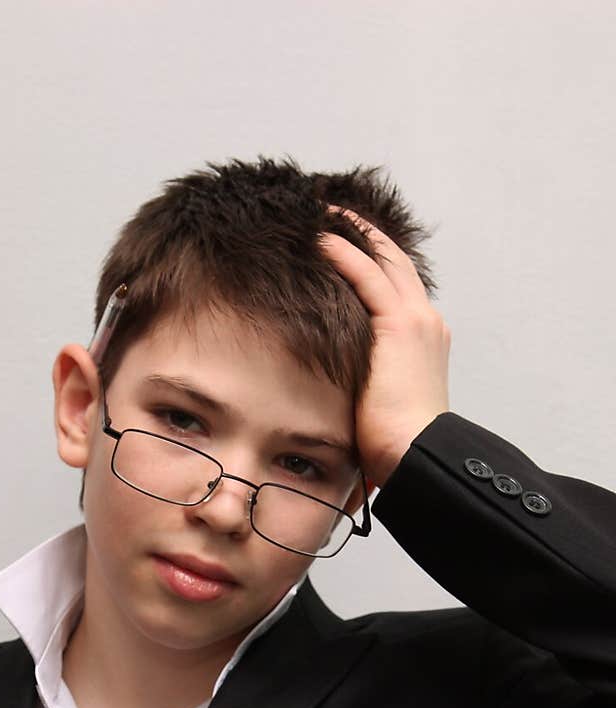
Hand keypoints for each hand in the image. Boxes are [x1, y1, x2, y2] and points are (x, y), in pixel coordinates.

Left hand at [320, 206, 450, 488]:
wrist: (417, 456)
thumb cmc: (398, 447)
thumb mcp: (379, 407)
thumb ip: (363, 386)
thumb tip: (333, 401)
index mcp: (424, 342)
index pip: (397, 289)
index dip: (373, 263)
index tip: (345, 245)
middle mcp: (426, 323)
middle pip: (395, 263)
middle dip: (365, 235)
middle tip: (332, 213)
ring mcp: (417, 321)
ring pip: (384, 260)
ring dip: (352, 233)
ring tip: (321, 213)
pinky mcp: (400, 326)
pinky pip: (368, 276)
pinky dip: (345, 253)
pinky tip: (320, 239)